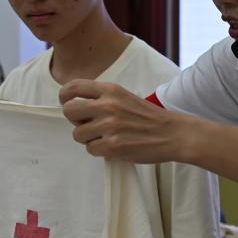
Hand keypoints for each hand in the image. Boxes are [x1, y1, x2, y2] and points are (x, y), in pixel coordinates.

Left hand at [59, 80, 182, 163]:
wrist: (173, 134)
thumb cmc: (147, 118)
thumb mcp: (124, 97)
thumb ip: (101, 98)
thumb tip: (75, 108)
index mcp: (110, 89)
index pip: (73, 87)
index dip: (65, 97)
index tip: (69, 104)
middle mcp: (107, 105)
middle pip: (69, 111)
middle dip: (75, 121)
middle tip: (88, 125)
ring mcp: (109, 126)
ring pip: (78, 134)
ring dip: (88, 139)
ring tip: (105, 137)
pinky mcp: (113, 145)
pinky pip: (90, 149)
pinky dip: (99, 151)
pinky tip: (113, 147)